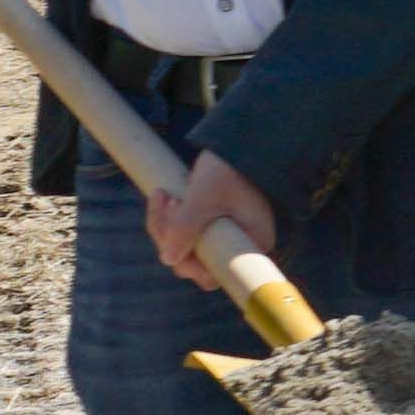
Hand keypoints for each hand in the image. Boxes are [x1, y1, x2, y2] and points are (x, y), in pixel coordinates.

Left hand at [150, 152, 277, 299]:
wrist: (238, 139)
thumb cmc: (229, 168)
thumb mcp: (204, 197)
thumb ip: (186, 227)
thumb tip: (166, 259)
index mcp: (250, 244)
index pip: (213, 275)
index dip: (187, 264)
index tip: (172, 244)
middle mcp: (239, 244)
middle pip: (193, 259)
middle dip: (169, 235)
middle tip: (164, 204)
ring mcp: (224, 234)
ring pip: (183, 244)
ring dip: (165, 222)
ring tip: (164, 195)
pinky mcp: (210, 222)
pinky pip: (184, 230)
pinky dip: (170, 216)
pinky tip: (166, 196)